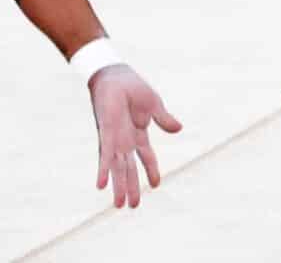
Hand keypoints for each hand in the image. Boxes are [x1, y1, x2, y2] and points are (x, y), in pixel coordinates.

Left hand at [87, 64, 181, 207]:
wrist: (114, 74)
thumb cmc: (131, 86)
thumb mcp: (153, 104)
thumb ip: (164, 119)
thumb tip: (179, 129)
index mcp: (138, 133)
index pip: (147, 156)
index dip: (152, 170)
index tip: (156, 185)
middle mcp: (125, 139)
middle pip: (130, 169)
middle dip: (131, 187)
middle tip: (132, 206)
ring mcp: (115, 138)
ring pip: (119, 168)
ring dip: (119, 186)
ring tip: (120, 205)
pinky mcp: (106, 133)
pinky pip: (106, 156)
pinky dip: (104, 171)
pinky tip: (102, 186)